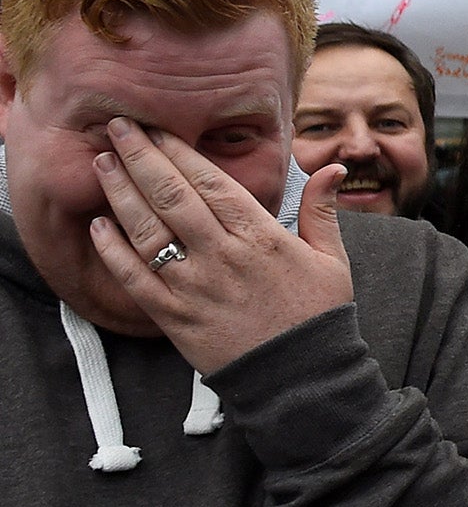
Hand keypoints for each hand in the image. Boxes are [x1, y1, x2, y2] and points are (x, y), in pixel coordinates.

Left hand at [87, 118, 352, 373]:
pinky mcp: (174, 316)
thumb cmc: (317, 314)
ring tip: (101, 165)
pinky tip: (98, 225)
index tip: (156, 128)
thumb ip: (323, 209)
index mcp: (261, 235)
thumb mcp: (331, 258)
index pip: (211, 181)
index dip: (179, 151)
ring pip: (147, 230)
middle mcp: (223, 255)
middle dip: (140, 157)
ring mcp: (195, 286)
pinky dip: (112, 250)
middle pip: (172, 195)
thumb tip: (331, 167)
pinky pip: (134, 277)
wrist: (301, 378)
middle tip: (116, 128)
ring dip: (120, 193)